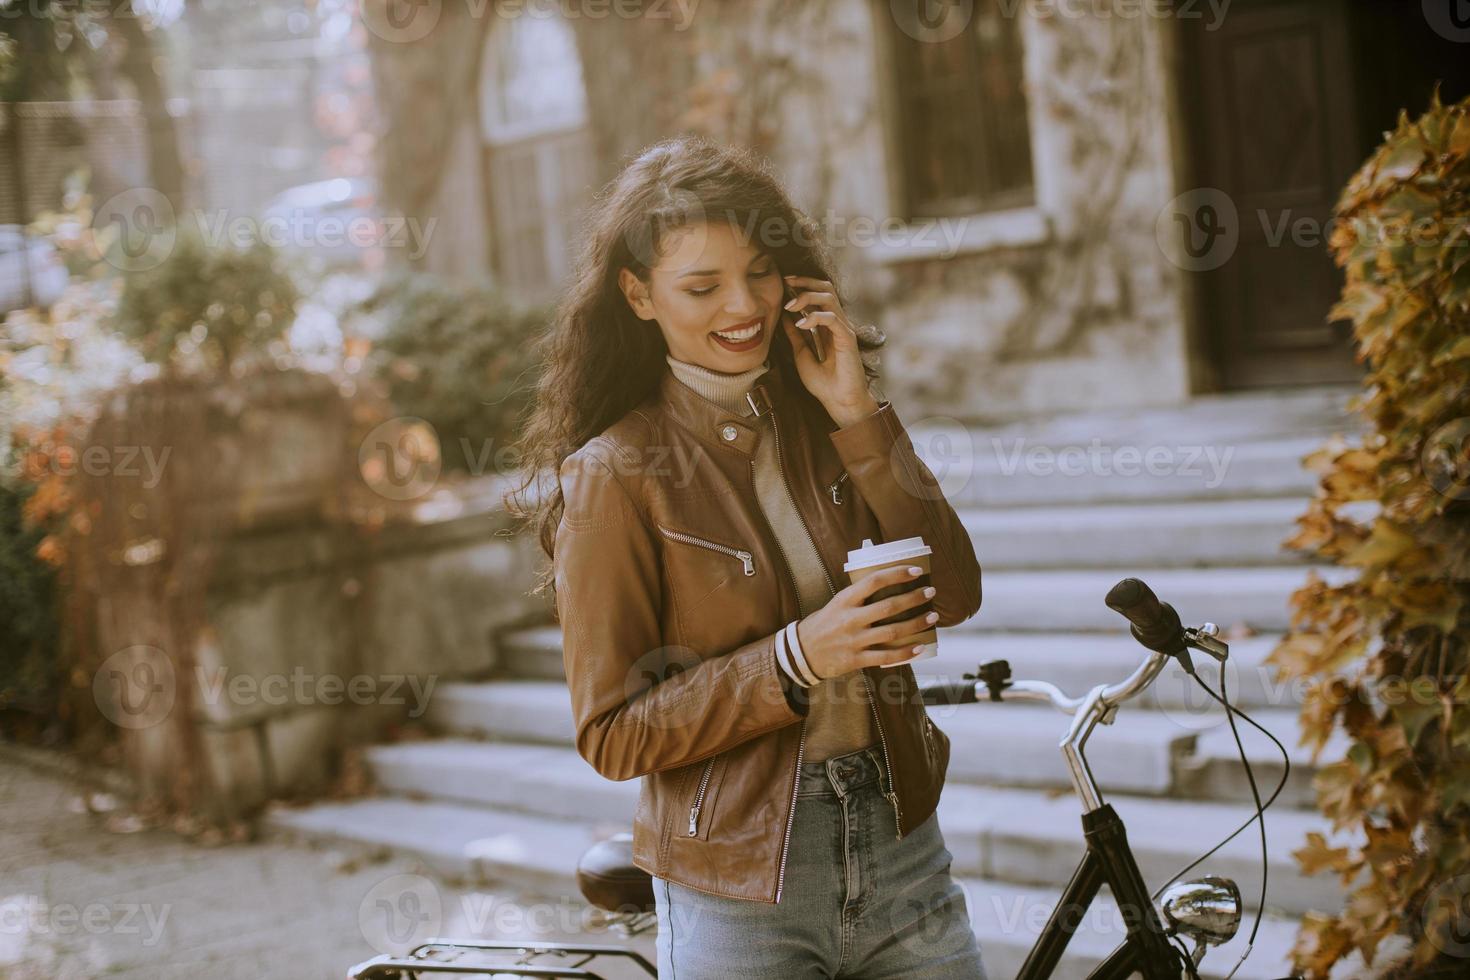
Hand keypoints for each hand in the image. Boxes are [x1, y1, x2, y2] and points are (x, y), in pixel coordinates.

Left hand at [780, 274, 878, 424]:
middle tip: (786, 283)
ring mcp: (844, 329)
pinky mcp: (848, 338)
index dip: (803, 285)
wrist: (838, 402)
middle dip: (805, 282)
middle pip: (826, 289)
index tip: (784, 282)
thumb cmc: (824, 383)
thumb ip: (795, 336)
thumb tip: (784, 317)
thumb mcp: (801, 354)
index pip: (819, 294)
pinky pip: (832, 318)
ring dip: (807, 297)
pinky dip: (814, 317)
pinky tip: (800, 323)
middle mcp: (838, 323)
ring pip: (829, 298)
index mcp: (827, 325)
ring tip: (789, 305)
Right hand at [795, 564, 938, 679]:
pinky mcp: (856, 659)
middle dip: (914, 598)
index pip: (874, 581)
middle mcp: (850, 618)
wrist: (801, 652)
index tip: (916, 570)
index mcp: (845, 600)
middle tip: (930, 592)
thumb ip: (859, 596)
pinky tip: (920, 647)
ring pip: (892, 631)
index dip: (897, 574)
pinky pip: (886, 657)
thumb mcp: (836, 603)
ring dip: (916, 623)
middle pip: (889, 606)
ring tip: (932, 616)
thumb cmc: (823, 624)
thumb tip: (889, 583)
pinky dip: (905, 653)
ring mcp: (854, 640)